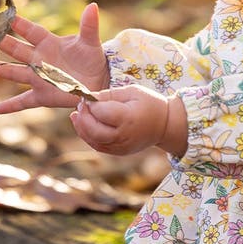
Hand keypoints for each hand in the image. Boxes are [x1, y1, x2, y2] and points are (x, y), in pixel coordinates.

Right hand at [0, 2, 109, 113]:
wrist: (98, 81)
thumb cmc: (92, 58)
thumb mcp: (90, 42)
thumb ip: (89, 26)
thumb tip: (92, 6)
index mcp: (49, 43)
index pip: (31, 31)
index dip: (20, 24)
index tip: (6, 16)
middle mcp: (39, 60)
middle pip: (18, 50)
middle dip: (4, 44)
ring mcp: (38, 78)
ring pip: (15, 73)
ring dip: (2, 71)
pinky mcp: (42, 95)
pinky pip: (24, 101)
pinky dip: (11, 106)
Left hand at [70, 85, 187, 157]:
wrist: (166, 126)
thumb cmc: (150, 104)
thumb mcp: (133, 91)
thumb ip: (110, 94)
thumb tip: (89, 97)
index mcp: (129, 118)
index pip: (102, 113)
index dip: (91, 105)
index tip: (86, 96)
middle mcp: (124, 135)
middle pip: (95, 131)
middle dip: (83, 118)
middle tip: (80, 105)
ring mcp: (121, 146)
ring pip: (94, 141)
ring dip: (81, 128)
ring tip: (77, 115)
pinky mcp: (119, 152)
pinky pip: (99, 146)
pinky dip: (88, 137)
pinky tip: (84, 125)